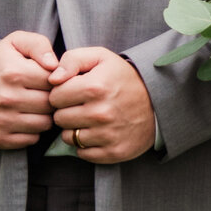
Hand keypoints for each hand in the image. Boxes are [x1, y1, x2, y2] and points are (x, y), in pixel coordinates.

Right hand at [0, 31, 56, 147]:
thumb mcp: (15, 43)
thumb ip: (39, 45)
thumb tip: (55, 65)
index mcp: (13, 72)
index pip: (53, 81)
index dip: (54, 79)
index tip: (46, 78)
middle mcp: (7, 98)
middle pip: (50, 104)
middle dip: (50, 98)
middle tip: (41, 93)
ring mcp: (1, 120)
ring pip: (44, 124)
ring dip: (43, 116)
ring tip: (33, 106)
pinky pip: (32, 139)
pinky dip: (32, 131)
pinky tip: (23, 118)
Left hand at [48, 46, 155, 163]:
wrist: (158, 102)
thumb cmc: (123, 77)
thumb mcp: (100, 58)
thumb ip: (72, 60)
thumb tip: (52, 79)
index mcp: (95, 87)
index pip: (54, 97)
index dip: (61, 93)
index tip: (73, 92)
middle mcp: (101, 113)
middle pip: (59, 119)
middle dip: (66, 111)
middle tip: (81, 106)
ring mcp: (108, 135)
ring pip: (69, 137)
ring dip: (74, 129)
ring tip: (88, 119)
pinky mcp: (114, 152)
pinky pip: (82, 153)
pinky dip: (86, 145)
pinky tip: (96, 133)